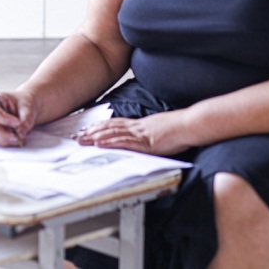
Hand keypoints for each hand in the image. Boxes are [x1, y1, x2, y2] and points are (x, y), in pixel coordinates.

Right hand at [0, 91, 36, 146]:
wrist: (24, 109)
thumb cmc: (24, 105)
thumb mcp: (27, 109)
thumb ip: (25, 120)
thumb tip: (20, 134)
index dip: (4, 119)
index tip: (17, 123)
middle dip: (3, 133)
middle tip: (17, 137)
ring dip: (3, 140)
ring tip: (18, 139)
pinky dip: (4, 142)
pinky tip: (14, 140)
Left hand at [74, 111, 190, 155]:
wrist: (191, 124)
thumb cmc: (180, 128)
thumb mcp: (161, 129)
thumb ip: (150, 134)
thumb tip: (145, 140)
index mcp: (141, 124)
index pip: (116, 124)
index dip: (101, 127)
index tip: (88, 129)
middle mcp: (137, 127)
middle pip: (110, 128)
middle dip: (92, 132)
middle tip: (77, 136)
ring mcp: (140, 134)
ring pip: (113, 134)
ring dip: (95, 137)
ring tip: (82, 140)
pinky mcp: (145, 142)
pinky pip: (124, 142)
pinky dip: (110, 143)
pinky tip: (99, 144)